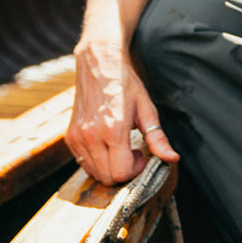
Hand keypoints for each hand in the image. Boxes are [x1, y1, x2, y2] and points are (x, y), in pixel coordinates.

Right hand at [65, 36, 178, 184]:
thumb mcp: (147, 109)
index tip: (142, 155)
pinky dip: (97, 161)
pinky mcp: (69, 137)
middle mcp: (91, 136)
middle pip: (107, 178)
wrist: (99, 64)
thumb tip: (172, 158)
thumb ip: (158, 138)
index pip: (121, 172)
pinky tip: (107, 144)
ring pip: (94, 173)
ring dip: (110, 168)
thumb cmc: (125, 84)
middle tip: (133, 153)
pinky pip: (83, 162)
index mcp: (112, 130)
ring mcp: (77, 138)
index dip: (136, 169)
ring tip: (121, 147)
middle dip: (124, 171)